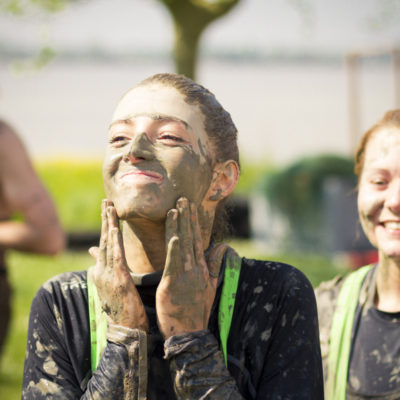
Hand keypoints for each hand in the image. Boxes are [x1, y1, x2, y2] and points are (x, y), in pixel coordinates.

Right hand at [89, 199, 148, 330]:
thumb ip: (105, 270)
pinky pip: (116, 256)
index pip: (103, 244)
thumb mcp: (112, 287)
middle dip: (105, 219)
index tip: (107, 210)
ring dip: (109, 224)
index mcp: (102, 273)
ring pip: (108, 244)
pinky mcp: (118, 280)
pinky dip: (115, 240)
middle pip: (104, 240)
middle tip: (106, 200)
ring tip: (109, 206)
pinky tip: (116, 227)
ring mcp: (108, 276)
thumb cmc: (123, 310)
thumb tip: (94, 255)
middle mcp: (102, 272)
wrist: (126, 332)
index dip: (105, 226)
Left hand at [156, 197, 226, 338]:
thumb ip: (215, 265)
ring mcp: (185, 275)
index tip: (190, 206)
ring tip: (176, 207)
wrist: (190, 332)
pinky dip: (175, 248)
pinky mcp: (173, 283)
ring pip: (182, 245)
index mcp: (201, 268)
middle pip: (190, 238)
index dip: (193, 222)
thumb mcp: (210, 286)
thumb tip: (222, 246)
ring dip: (180, 226)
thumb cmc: (197, 310)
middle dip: (186, 217)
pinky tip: (174, 235)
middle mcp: (194, 268)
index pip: (197, 240)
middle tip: (182, 198)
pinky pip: (174, 263)